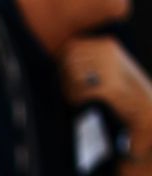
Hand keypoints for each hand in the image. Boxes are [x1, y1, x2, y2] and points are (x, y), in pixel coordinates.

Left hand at [60, 37, 151, 152]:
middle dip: (63, 77)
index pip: (72, 46)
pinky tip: (77, 103)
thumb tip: (60, 62)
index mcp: (106, 45)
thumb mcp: (109, 64)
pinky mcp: (108, 88)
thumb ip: (90, 59)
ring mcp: (109, 70)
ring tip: (71, 97)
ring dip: (68, 89)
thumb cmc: (121, 86)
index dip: (62, 60)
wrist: (141, 102)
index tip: (61, 73)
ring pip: (74, 76)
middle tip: (65, 89)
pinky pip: (82, 92)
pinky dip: (76, 99)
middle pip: (71, 62)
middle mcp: (107, 54)